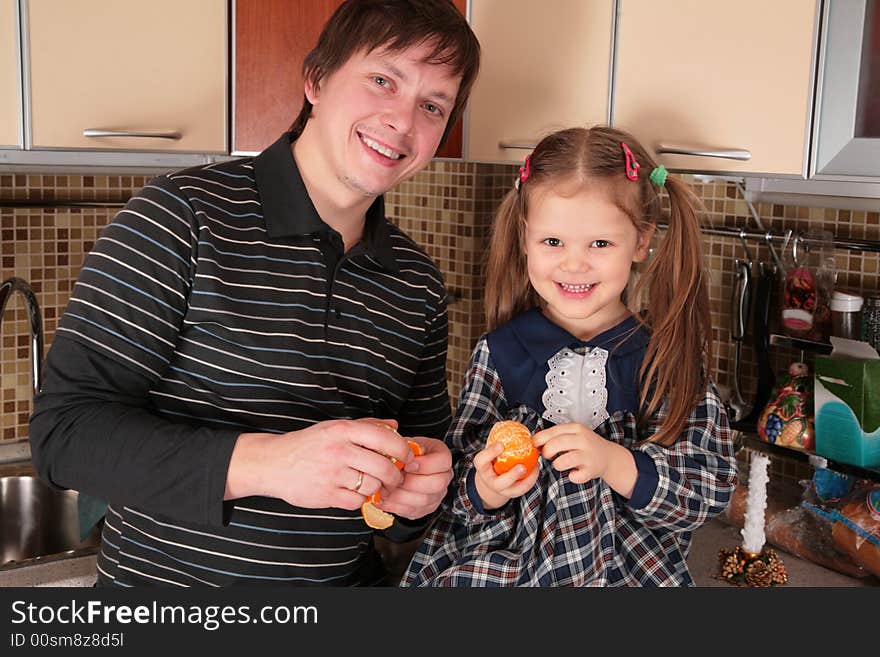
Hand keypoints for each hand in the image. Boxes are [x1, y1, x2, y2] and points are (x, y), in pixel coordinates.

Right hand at [226, 418, 416, 509]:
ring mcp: (332, 474)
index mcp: (343, 430)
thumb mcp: (335, 428)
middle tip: (396, 478)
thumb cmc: (308, 444)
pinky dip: (361, 500)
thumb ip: (367, 425)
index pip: (385, 438)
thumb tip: (394, 426)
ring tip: (376, 487)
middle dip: (396, 476)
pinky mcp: (326, 494)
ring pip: (372, 486)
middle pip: (383, 467)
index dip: (403, 450)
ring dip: (379, 489)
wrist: (273, 463)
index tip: (408, 458)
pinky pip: (356, 501)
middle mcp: (339, 450)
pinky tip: (356, 493)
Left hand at [376, 436, 453, 519]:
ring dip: (400, 496)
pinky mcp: (425, 509)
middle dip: (412, 483)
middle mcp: (444, 477)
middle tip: (394, 479)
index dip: (424, 465)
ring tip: (384, 489)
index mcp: (442, 457)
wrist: (407, 466)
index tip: (406, 464)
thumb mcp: (407, 443)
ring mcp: (437, 495)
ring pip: (423, 500)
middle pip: (436, 484)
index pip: (441, 462)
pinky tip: (383, 499)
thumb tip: (394, 456)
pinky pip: (412, 511)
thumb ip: (403, 447)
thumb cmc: (407, 454)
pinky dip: (395, 506)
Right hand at [472, 441, 539, 509]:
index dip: (490, 453)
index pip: (481, 461)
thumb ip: (495, 440)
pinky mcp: (514, 492)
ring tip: (535, 466)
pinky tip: (536, 467)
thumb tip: (504, 424)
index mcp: (483, 468)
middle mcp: (491, 482)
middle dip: (512, 475)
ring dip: (527, 479)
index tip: (500, 445)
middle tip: (521, 466)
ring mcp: (503, 490)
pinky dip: (532, 478)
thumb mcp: (489, 452)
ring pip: (515, 490)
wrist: (491, 480)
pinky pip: (524, 488)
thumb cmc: (491, 462)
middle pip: (500, 483)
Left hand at [531, 422, 611, 484]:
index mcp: (576, 429)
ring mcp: (588, 455)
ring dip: (557, 465)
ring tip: (560, 464)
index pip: (552, 431)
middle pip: (556, 444)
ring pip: (563, 461)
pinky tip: (574, 472)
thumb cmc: (585, 446)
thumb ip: (555, 436)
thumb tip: (534, 441)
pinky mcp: (592, 470)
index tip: (534, 445)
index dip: (539, 439)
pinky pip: (575, 477)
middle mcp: (583, 440)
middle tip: (547, 455)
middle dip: (546, 452)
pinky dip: (572, 477)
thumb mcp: (572, 435)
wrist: (608, 457)